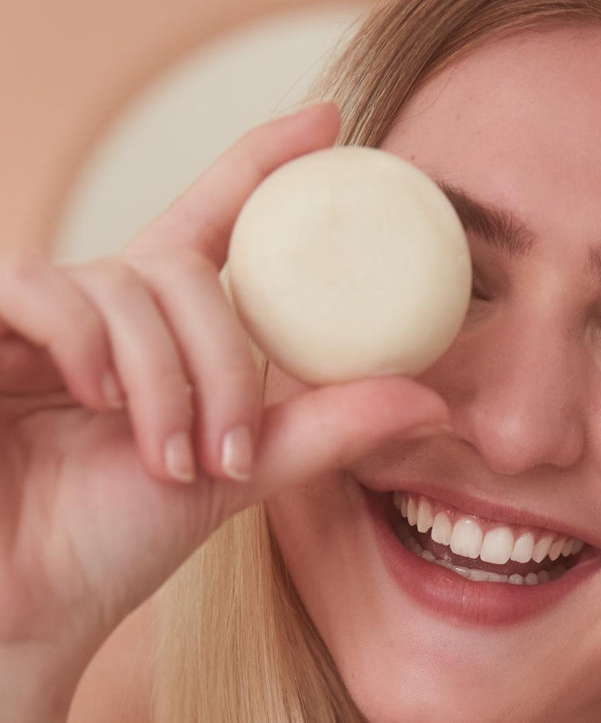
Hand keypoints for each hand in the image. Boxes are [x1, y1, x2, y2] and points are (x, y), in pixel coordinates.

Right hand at [0, 105, 449, 720]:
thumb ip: (325, 428)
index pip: (217, 221)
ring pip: (123, 284)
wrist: (26, 606)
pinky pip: (42, 289)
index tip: (329, 123)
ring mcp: (40, 317)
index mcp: (163, 330)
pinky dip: (88, 342)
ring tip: (173, 458)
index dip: (264, 164)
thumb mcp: (240, 471)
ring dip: (162, 375)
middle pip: (183, 269)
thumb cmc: (117, 540)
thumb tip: (432, 399)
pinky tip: (101, 402)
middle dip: (221, 359)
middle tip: (229, 450)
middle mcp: (104, 309)